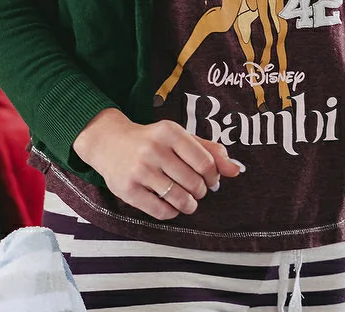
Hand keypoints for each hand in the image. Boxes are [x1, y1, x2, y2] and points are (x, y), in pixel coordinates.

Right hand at [73, 108, 241, 219]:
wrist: (109, 142)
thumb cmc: (152, 141)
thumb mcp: (179, 137)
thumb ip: (210, 150)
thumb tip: (236, 170)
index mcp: (170, 132)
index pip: (206, 163)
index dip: (213, 177)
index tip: (210, 179)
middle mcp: (154, 149)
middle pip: (194, 184)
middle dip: (201, 192)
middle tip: (196, 190)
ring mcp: (140, 170)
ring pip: (180, 200)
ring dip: (189, 205)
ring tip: (187, 200)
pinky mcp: (128, 190)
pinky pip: (161, 212)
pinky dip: (172, 213)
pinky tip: (169, 205)